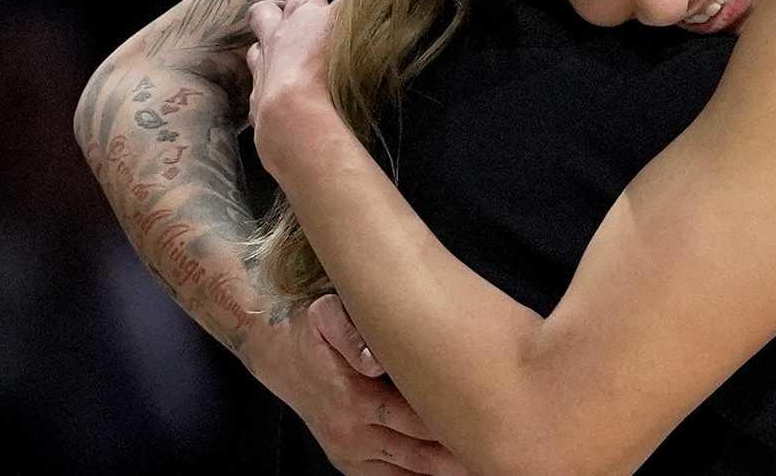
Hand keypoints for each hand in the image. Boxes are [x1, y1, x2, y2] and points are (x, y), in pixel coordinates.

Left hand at [246, 0, 338, 165]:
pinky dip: (271, 85)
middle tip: (295, 12)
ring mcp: (264, 69)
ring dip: (269, 46)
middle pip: (264, 9)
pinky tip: (287, 95)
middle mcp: (276, 36)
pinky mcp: (259, 101)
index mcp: (300, 12)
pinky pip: (259, 87)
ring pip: (256, 47)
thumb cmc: (324, 65)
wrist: (292, 118)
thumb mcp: (350, 21)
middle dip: (277, 6)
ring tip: (287, 54)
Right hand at [254, 295, 469, 474]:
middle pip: (421, 456)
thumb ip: (348, 331)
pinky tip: (451, 471)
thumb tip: (373, 359)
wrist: (275, 353)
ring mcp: (351, 453)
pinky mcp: (348, 463)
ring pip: (409, 473)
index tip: (490, 425)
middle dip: (460, 457)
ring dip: (444, 472)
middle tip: (500, 453)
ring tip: (484, 466)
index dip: (455, 426)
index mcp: (356, 399)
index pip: (418, 421)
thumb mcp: (324, 315)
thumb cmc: (311, 330)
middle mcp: (355, 433)